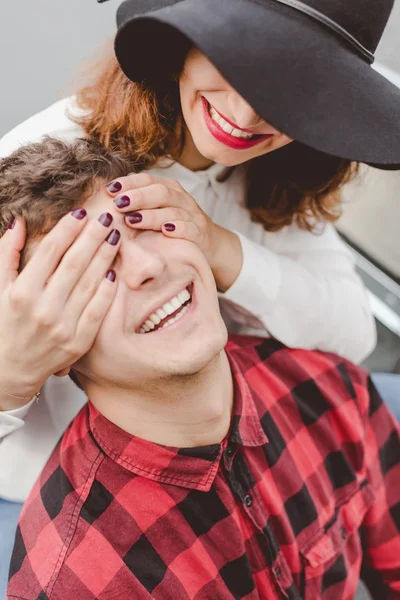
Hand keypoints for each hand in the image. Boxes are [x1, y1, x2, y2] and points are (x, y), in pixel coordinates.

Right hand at [0, 211, 120, 408]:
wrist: (10, 370)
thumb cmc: (4, 324)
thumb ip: (7, 253)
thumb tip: (18, 221)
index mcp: (22, 292)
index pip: (50, 251)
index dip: (68, 229)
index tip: (81, 211)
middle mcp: (43, 309)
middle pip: (74, 263)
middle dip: (92, 236)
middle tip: (107, 217)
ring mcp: (62, 327)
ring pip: (89, 283)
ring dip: (105, 257)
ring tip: (114, 237)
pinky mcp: (78, 342)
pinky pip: (97, 311)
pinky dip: (107, 290)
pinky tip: (114, 271)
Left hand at [107, 173, 243, 290]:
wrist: (209, 243)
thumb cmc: (174, 227)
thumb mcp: (156, 210)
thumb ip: (137, 204)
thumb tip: (105, 199)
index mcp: (168, 189)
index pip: (147, 180)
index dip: (128, 183)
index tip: (109, 189)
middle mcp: (181, 199)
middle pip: (160, 192)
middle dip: (138, 197)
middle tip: (119, 204)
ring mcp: (192, 216)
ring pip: (172, 212)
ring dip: (152, 215)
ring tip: (134, 220)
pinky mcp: (200, 234)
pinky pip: (190, 229)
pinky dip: (179, 229)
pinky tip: (166, 231)